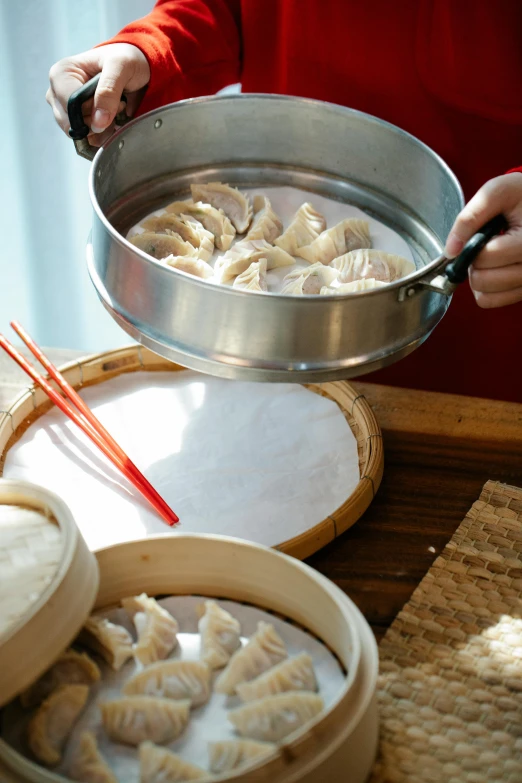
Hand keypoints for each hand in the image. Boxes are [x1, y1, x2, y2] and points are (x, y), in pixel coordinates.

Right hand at [46, 43, 150, 146]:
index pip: (69, 106)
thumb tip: (97, 122)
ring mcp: (65, 110)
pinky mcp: (77, 122)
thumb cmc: (125, 59)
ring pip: (80, 134)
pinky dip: (103, 135)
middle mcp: (57, 93)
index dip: (92, 111)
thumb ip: (108, 91)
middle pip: (71, 123)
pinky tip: (112, 119)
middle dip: (98, 120)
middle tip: (116, 103)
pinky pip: (87, 140)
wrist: (136, 67)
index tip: (114, 103)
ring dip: (103, 128)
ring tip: (114, 108)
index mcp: (60, 74)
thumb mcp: (120, 66)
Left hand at [445, 172, 521, 307]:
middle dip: (474, 263)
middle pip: (484, 279)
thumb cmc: (520, 196)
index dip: (471, 247)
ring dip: (478, 276)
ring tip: (489, 255)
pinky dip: (484, 289)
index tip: (480, 234)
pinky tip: (491, 269)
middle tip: (483, 246)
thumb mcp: (496, 193)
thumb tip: (450, 251)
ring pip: (486, 295)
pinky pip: (492, 301)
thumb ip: (470, 217)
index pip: (485, 257)